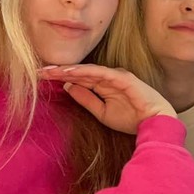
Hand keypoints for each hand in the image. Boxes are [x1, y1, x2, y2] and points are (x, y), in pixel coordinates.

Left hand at [39, 64, 176, 133]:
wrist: (155, 124)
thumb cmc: (132, 119)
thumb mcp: (102, 112)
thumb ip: (86, 99)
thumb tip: (67, 87)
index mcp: (104, 84)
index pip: (78, 78)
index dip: (60, 77)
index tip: (41, 78)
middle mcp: (108, 77)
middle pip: (79, 71)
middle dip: (58, 70)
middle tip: (38, 70)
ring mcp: (115, 76)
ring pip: (86, 70)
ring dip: (67, 69)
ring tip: (49, 70)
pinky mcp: (122, 78)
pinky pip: (99, 73)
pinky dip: (83, 71)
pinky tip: (68, 72)